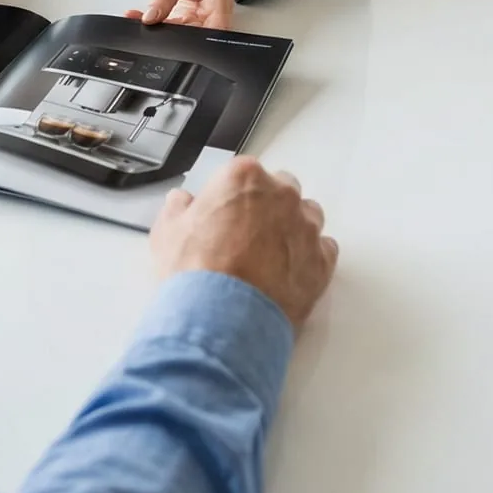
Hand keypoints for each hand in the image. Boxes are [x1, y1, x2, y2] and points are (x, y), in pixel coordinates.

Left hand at [127, 0, 248, 28]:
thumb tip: (150, 17)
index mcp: (218, 7)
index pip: (204, 35)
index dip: (181, 40)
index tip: (159, 31)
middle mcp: (213, 19)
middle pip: (189, 38)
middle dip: (163, 33)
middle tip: (145, 21)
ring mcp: (201, 22)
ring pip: (178, 34)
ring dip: (159, 28)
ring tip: (139, 16)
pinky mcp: (191, 20)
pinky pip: (174, 26)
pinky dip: (160, 21)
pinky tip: (146, 15)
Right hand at [150, 157, 337, 326]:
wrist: (222, 319)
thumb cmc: (196, 274)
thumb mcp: (168, 232)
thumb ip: (179, 208)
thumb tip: (182, 203)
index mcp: (244, 178)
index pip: (244, 172)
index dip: (233, 194)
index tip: (225, 211)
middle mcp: (281, 195)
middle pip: (281, 188)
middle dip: (267, 206)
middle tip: (246, 233)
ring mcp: (306, 228)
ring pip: (308, 215)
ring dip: (292, 228)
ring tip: (268, 256)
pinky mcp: (322, 261)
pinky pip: (324, 249)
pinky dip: (309, 257)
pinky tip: (288, 272)